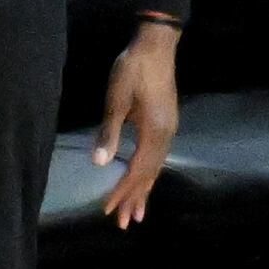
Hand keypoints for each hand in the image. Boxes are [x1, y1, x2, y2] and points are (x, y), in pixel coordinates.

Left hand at [95, 24, 179, 225]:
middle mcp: (166, 134)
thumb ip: (110, 131)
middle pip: (150, 173)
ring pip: (156, 167)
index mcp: (154, 130)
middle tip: (123, 223)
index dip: (122, 191)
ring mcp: (168, 128)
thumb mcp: (117, 99)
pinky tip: (145, 179)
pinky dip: (149, 174)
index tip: (108, 209)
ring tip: (136, 212)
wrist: (156, 45)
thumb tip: (100, 163)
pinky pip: (157, 157)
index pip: (136, 169)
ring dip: (144, 190)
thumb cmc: (133, 69)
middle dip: (135, 198)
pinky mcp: (166, 122)